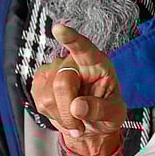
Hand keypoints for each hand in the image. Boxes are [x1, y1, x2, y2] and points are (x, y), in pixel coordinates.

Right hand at [31, 24, 126, 155]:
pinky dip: (53, 115)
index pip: (84, 48)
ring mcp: (54, 70)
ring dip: (61, 116)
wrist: (90, 125)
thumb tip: (77, 107)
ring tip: (75, 121)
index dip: (71, 39)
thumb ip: (101, 109)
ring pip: (48, 95)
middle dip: (68, 110)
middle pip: (62, 82)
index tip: (58, 29)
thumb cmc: (107, 114)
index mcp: (96, 62)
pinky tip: (63, 114)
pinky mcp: (41, 82)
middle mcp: (74, 62)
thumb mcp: (114, 115)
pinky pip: (40, 101)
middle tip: (79, 126)